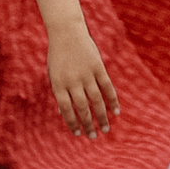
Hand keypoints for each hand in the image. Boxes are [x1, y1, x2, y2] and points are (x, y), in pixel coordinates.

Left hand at [45, 21, 119, 137]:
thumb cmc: (58, 55)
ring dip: (102, 117)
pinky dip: (113, 100)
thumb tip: (63, 114)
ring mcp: (86, 74)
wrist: (66, 31)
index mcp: (58, 84)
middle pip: (82, 108)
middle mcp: (72, 81)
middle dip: (88, 124)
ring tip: (105, 129)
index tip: (78, 133)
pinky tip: (116, 112)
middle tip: (93, 136)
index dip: (72, 123)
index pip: (66, 110)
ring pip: (97, 100)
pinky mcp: (98, 67)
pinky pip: (107, 87)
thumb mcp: (53, 74)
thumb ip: (59, 93)